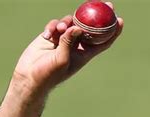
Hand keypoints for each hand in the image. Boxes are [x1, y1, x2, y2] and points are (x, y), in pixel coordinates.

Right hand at [0, 6, 122, 116]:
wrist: (29, 77)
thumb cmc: (49, 74)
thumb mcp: (62, 59)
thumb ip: (69, 42)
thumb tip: (78, 27)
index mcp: (84, 54)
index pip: (102, 42)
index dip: (112, 32)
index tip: (120, 20)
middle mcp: (75, 46)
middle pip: (90, 28)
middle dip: (97, 16)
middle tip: (106, 4)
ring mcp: (63, 40)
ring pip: (72, 23)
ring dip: (68, 22)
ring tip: (61, 28)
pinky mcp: (51, 36)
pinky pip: (56, 24)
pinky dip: (53, 26)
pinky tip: (48, 34)